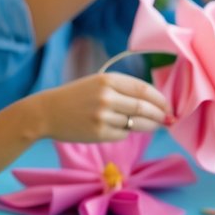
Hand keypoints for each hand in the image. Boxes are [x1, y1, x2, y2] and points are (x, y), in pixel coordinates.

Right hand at [36, 72, 167, 141]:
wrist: (46, 112)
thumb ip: (123, 90)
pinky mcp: (98, 133)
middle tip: (167, 119)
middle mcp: (107, 97)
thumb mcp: (98, 83)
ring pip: (136, 123)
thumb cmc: (76, 97)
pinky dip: (127, 132)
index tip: (168, 106)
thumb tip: (155, 103)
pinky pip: (123, 134)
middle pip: (144, 108)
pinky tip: (121, 128)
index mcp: (108, 80)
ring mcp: (102, 116)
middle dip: (160, 115)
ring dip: (149, 126)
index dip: (160, 99)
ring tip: (154, 125)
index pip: (144, 90)